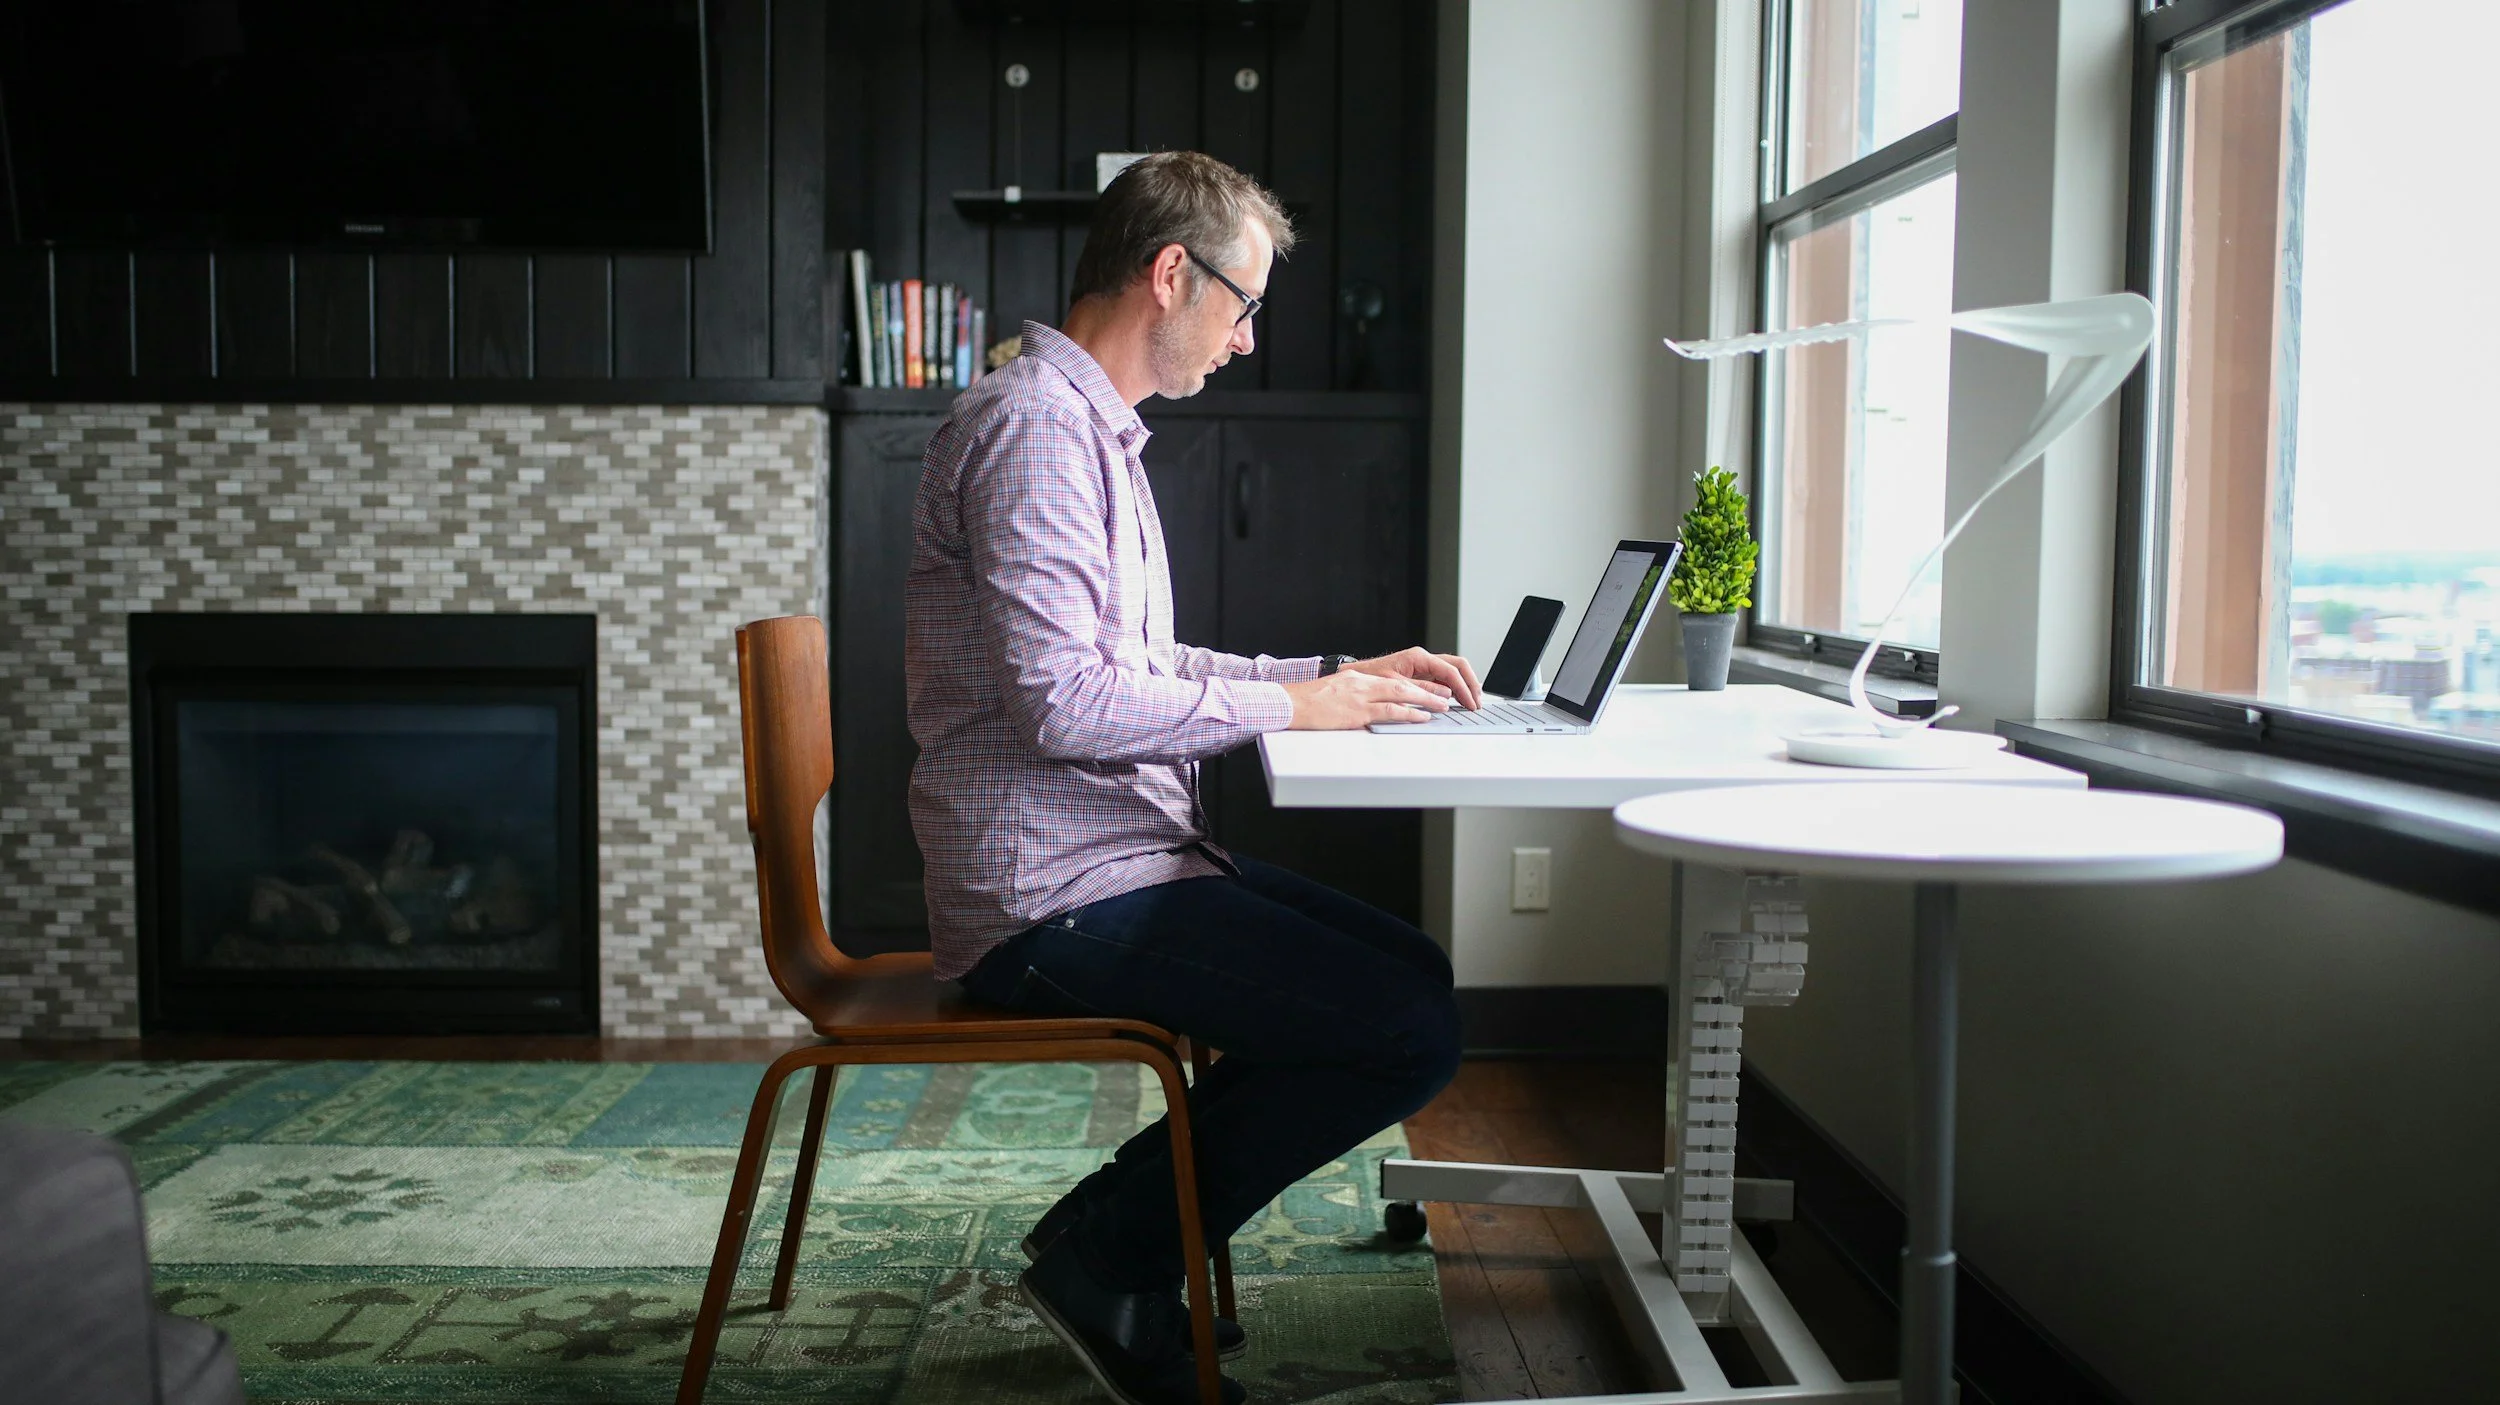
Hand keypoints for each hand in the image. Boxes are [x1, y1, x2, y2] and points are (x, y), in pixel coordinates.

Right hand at [1282, 670, 1454, 729]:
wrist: (1290, 704)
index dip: (1417, 684)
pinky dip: (1408, 713)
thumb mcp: (1336, 694)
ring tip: (1442, 706)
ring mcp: (1359, 697)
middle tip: (1446, 696)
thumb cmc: (1309, 703)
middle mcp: (1362, 684)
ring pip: (1401, 695)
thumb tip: (1371, 708)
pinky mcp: (1356, 712)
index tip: (1433, 689)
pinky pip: (1388, 711)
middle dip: (1428, 690)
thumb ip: (1355, 697)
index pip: (1394, 680)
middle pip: (1403, 684)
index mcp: (1358, 679)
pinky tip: (1421, 716)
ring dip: (1425, 700)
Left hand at [1341, 646, 1484, 711]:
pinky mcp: (1422, 673)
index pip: (1450, 670)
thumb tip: (1445, 696)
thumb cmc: (1371, 678)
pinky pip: (1444, 677)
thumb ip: (1422, 690)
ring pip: (1453, 670)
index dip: (1463, 687)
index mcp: (1418, 657)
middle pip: (1457, 666)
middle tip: (1477, 702)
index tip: (1470, 702)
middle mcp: (1424, 658)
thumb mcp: (1397, 686)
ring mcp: (1424, 665)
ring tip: (1472, 701)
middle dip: (1470, 683)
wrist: (1357, 676)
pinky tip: (1460, 698)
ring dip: (1465, 684)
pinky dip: (1455, 687)